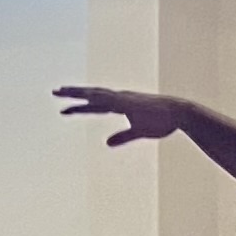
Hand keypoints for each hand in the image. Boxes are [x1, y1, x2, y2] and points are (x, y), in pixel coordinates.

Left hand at [54, 85, 192, 146]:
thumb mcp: (138, 132)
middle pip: (92, 95)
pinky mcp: (130, 102)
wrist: (180, 113)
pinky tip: (86, 97)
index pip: (95, 105)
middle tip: (54, 91)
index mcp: (121, 105)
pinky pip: (110, 100)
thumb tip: (106, 143)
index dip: (79, 107)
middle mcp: (120, 98)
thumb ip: (122, 137)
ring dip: (79, 92)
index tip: (63, 108)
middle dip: (73, 94)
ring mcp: (124, 98)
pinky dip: (97, 98)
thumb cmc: (162, 122)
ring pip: (97, 94)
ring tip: (62, 91)